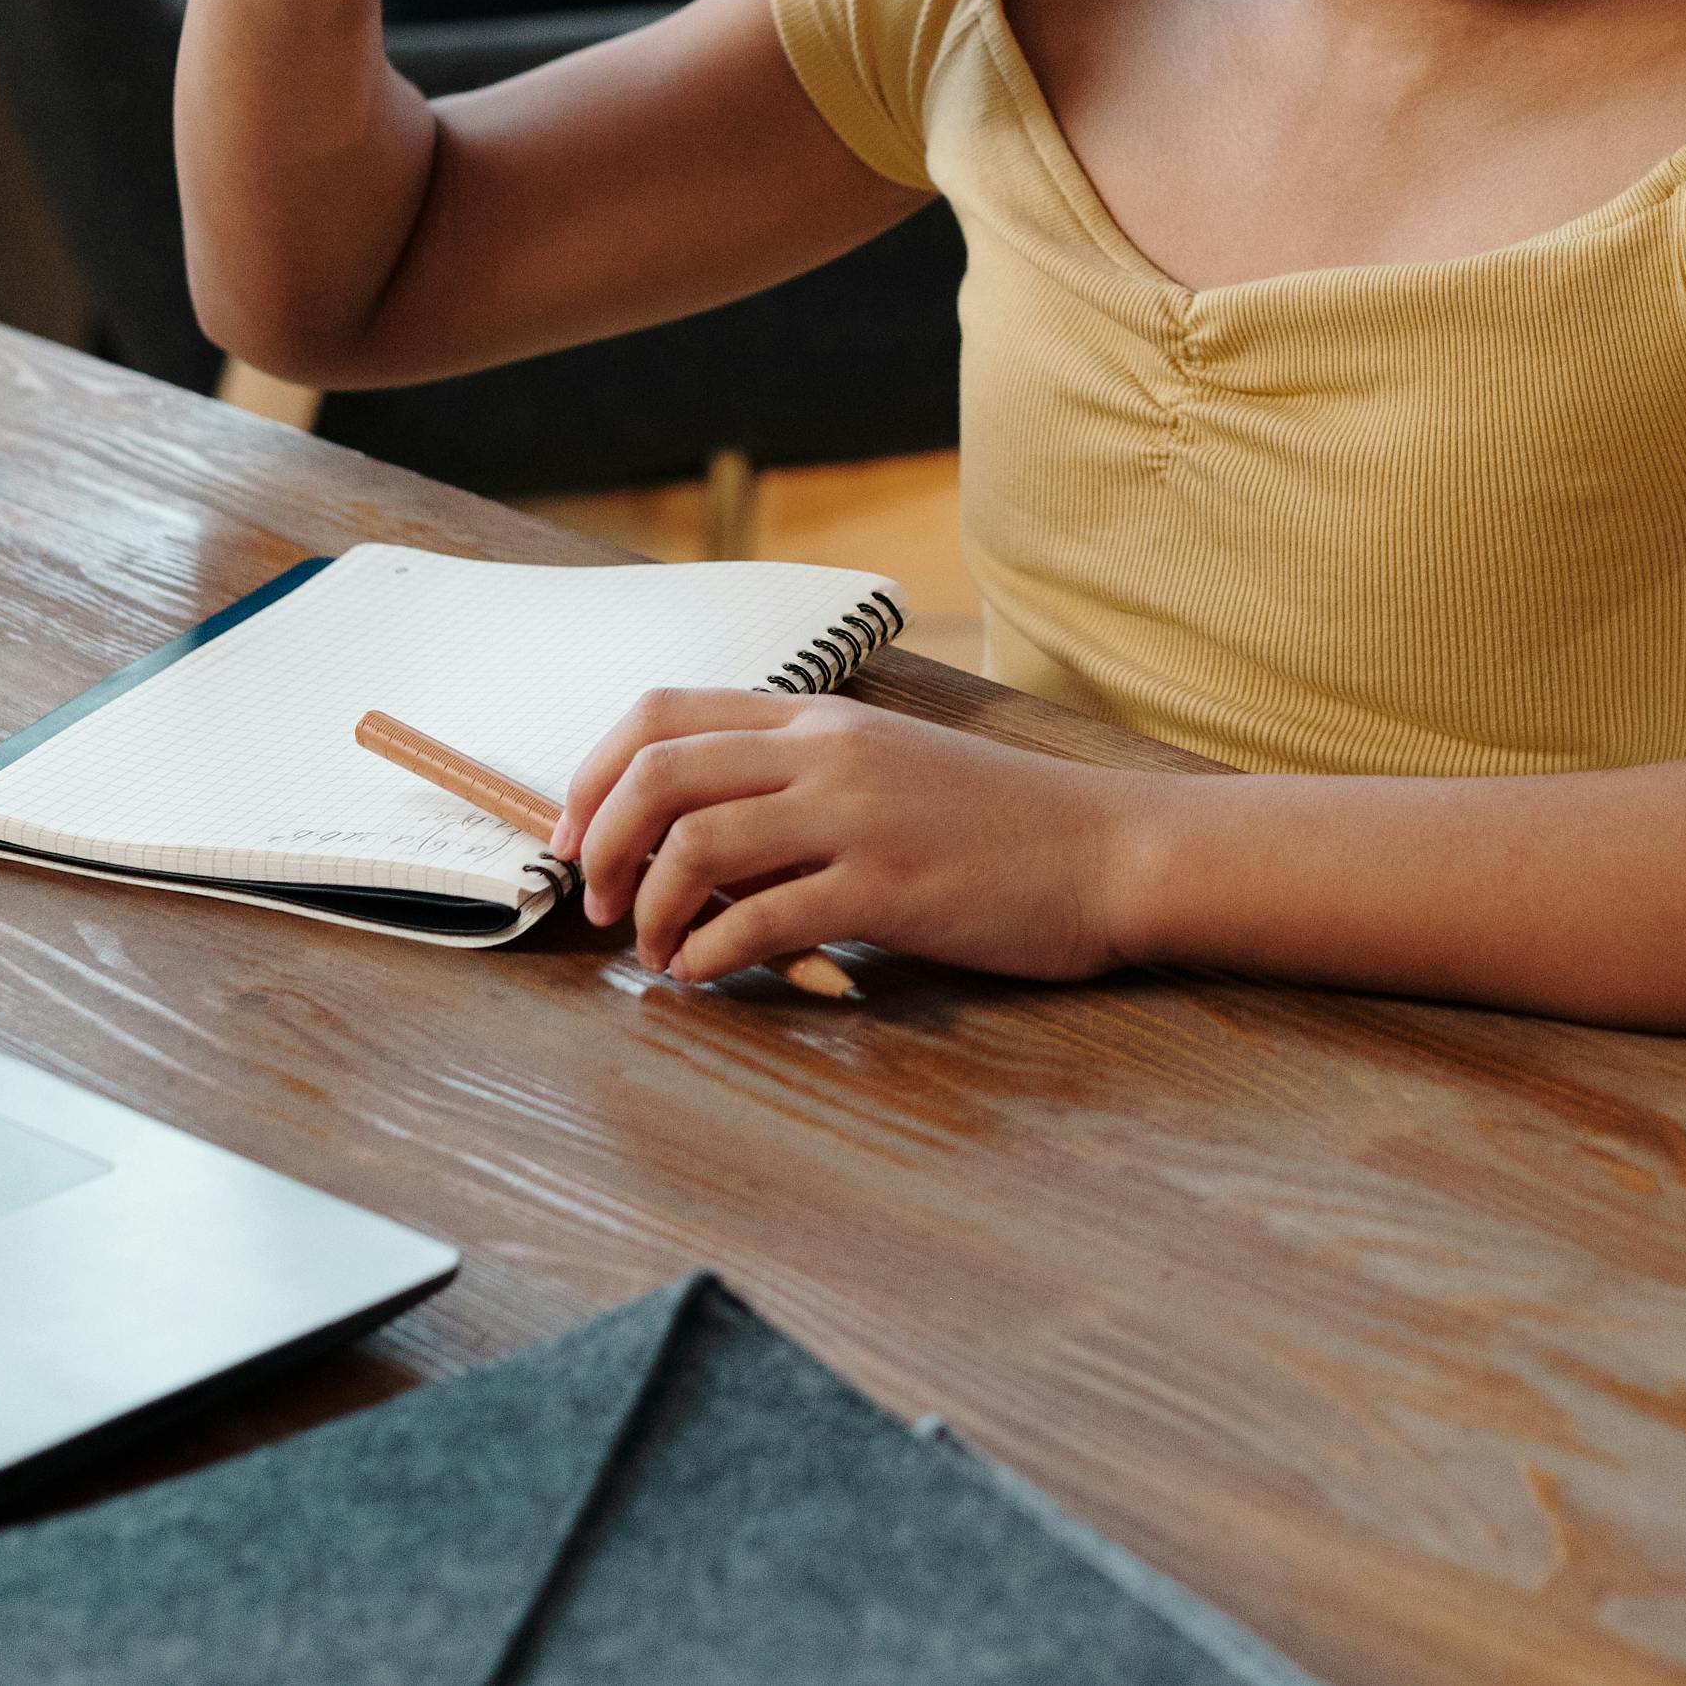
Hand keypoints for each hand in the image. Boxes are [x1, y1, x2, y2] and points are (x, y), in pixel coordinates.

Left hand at [555, 690, 1143, 985]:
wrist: (1112, 850)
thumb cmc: (1003, 827)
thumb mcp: (890, 776)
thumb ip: (799, 792)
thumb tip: (696, 849)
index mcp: (823, 717)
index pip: (665, 711)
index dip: (593, 773)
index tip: (573, 836)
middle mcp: (830, 751)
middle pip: (660, 770)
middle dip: (599, 841)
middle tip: (597, 905)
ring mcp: (858, 815)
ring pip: (697, 841)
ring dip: (651, 906)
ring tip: (655, 952)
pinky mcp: (887, 887)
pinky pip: (761, 916)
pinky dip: (710, 952)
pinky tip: (707, 974)